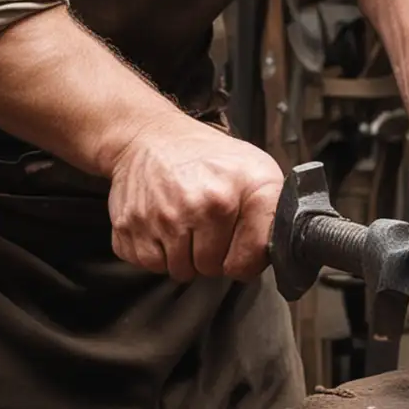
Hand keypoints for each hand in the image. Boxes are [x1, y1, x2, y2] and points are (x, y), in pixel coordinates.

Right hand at [106, 118, 282, 282]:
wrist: (150, 138)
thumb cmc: (207, 157)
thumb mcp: (255, 169)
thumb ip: (271, 210)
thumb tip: (279, 250)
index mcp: (236, 193)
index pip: (247, 261)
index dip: (246, 259)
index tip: (241, 246)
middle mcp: (199, 206)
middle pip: (211, 269)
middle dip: (212, 255)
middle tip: (208, 227)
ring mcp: (161, 218)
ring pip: (180, 271)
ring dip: (183, 256)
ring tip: (186, 224)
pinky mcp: (129, 226)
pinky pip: (149, 265)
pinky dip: (156, 253)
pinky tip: (163, 226)